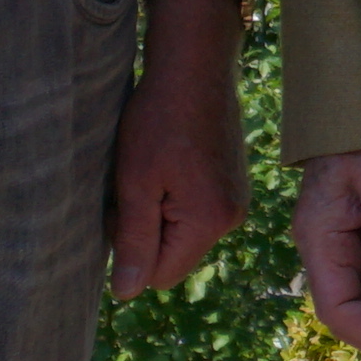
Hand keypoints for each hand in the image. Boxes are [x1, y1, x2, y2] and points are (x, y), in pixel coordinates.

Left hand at [106, 0, 245, 296]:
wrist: (194, 67)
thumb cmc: (158, 121)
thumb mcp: (135, 184)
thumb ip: (133, 242)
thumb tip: (127, 293)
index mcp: (209, 222)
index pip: (160, 275)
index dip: (131, 251)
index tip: (124, 207)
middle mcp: (231, 218)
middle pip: (172, 255)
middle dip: (145, 231)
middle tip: (133, 184)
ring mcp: (236, 199)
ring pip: (180, 232)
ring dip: (157, 211)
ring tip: (150, 169)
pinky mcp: (231, 183)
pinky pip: (194, 210)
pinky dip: (173, 195)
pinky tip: (167, 161)